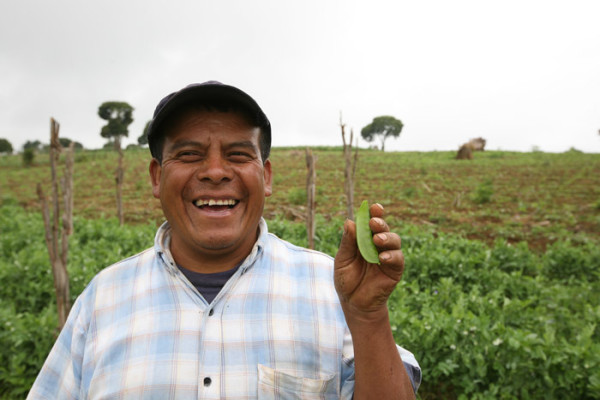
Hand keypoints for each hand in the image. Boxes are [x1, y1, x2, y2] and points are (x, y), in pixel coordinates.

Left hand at [334, 203, 404, 317]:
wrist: (353, 303)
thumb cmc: (347, 279)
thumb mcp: (343, 260)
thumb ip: (348, 243)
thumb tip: (349, 221)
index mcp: (364, 240)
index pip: (370, 223)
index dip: (374, 214)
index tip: (373, 207)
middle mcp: (378, 245)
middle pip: (384, 229)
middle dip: (380, 223)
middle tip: (373, 222)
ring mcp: (388, 257)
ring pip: (394, 241)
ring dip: (387, 238)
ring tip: (378, 240)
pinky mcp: (395, 270)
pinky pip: (397, 259)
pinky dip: (391, 256)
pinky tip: (382, 257)